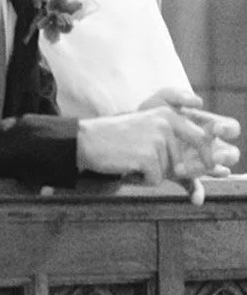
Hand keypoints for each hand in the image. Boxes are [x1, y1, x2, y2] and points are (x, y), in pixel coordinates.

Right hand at [77, 108, 233, 204]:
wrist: (85, 140)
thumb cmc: (115, 139)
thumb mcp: (147, 129)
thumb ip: (172, 138)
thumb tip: (200, 164)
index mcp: (168, 115)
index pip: (201, 138)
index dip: (207, 156)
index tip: (209, 168)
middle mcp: (165, 124)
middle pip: (183, 161)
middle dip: (166, 169)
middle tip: (141, 161)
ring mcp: (157, 140)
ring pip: (167, 172)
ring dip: (150, 173)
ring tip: (131, 161)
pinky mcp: (147, 156)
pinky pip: (154, 179)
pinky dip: (141, 180)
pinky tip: (127, 168)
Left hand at [131, 88, 241, 202]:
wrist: (128, 133)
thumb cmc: (149, 113)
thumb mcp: (159, 100)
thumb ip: (176, 95)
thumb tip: (198, 102)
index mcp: (207, 126)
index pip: (229, 128)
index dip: (228, 129)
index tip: (216, 129)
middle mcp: (206, 145)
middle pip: (229, 153)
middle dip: (225, 155)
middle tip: (214, 156)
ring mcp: (196, 161)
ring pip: (214, 171)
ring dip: (205, 172)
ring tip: (186, 170)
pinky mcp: (183, 175)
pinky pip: (195, 187)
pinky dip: (196, 193)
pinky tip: (195, 199)